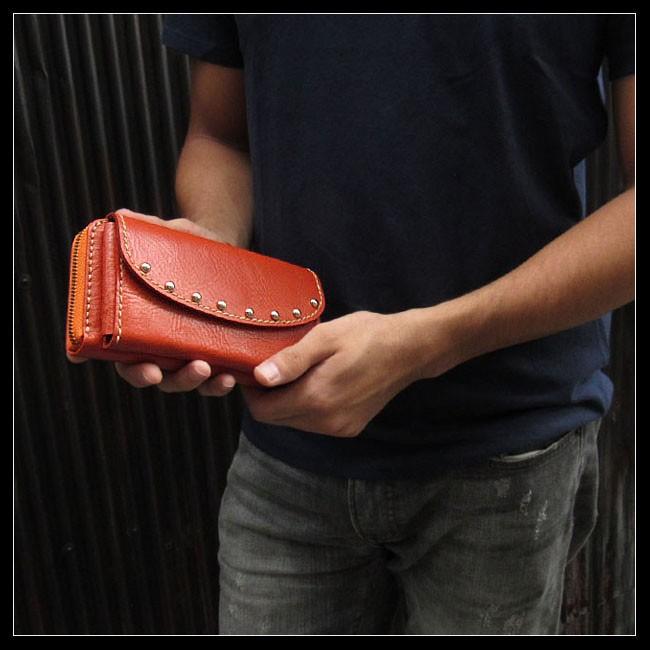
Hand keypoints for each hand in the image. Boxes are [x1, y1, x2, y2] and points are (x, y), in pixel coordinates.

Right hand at [66, 208, 237, 395]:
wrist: (219, 245)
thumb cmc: (182, 242)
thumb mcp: (165, 233)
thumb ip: (144, 229)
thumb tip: (123, 218)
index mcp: (138, 326)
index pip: (127, 361)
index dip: (136, 372)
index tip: (150, 370)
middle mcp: (162, 345)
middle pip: (163, 378)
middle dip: (177, 380)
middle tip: (196, 368)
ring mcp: (190, 350)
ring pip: (191, 381)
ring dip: (204, 384)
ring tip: (217, 373)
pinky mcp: (217, 350)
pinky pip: (218, 375)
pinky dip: (225, 380)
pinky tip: (236, 374)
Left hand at [241, 310, 426, 437]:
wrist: (410, 349)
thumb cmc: (368, 335)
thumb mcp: (326, 338)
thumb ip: (291, 360)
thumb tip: (259, 377)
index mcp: (316, 398)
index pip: (263, 411)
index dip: (252, 392)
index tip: (254, 369)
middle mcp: (326, 421)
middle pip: (277, 419)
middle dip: (269, 396)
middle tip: (276, 366)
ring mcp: (340, 427)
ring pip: (295, 422)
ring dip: (289, 400)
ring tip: (301, 371)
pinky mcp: (350, 428)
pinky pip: (315, 422)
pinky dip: (308, 406)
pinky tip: (320, 382)